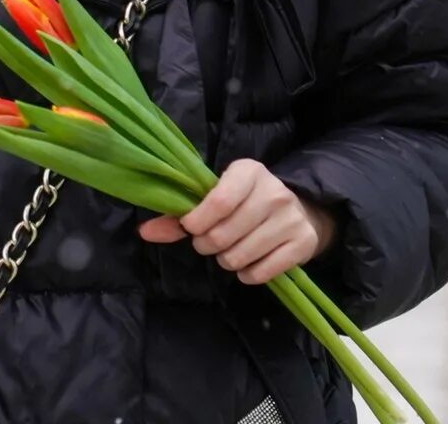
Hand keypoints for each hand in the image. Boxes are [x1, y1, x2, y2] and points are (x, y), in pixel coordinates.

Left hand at [138, 158, 337, 284]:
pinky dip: (247, 274)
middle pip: (223, 235)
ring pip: (239, 257)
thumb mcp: (218, 198)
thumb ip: (180, 215)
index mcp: (249, 172)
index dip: (196, 222)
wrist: (301, 210)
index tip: (191, 227)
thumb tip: (145, 232)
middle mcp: (274, 192)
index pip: (217, 201)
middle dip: (207, 245)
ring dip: (226, 260)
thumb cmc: (246, 203)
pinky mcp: (303, 243)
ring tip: (230, 250)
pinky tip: (248, 263)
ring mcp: (291, 218)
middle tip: (210, 242)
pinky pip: (261, 273)